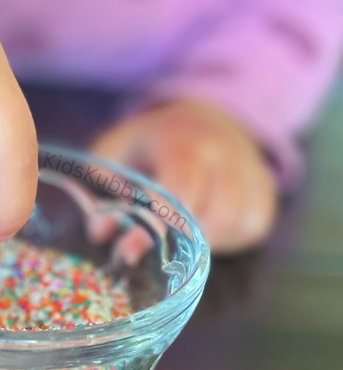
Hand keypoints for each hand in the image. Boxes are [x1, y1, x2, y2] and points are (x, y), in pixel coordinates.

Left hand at [91, 99, 277, 254]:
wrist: (200, 119)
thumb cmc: (149, 145)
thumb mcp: (114, 153)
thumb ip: (104, 189)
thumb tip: (102, 231)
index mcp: (184, 138)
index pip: (180, 189)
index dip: (156, 226)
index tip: (129, 250)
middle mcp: (226, 151)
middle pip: (217, 212)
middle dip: (179, 239)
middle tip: (148, 247)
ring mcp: (252, 169)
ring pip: (239, 224)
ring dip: (205, 240)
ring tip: (177, 231)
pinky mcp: (266, 189)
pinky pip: (254, 227)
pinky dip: (228, 238)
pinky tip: (203, 228)